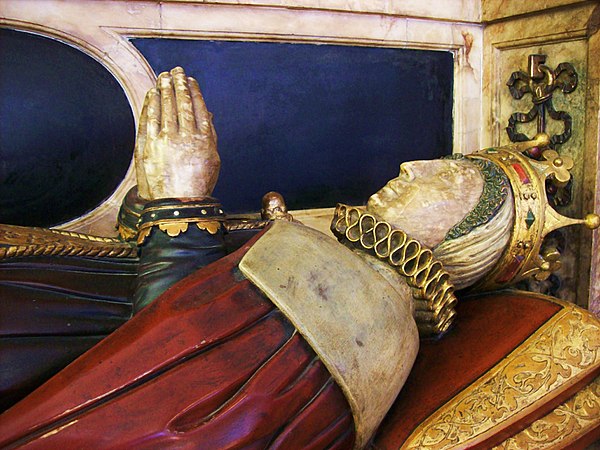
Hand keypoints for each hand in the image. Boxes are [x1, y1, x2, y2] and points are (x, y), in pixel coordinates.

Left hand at [135, 67, 219, 199]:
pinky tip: (152, 93)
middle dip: (178, 84)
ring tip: (163, 76)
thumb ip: (210, 135)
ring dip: (164, 88)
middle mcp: (185, 138)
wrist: (175, 206)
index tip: (189, 80)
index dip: (193, 91)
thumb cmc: (196, 185)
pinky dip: (151, 103)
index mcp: (204, 141)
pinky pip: (149, 118)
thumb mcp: (213, 160)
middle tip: (176, 70)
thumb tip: (207, 113)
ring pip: (165, 107)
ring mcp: (165, 141)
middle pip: (181, 103)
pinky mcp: (148, 146)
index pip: (198, 107)